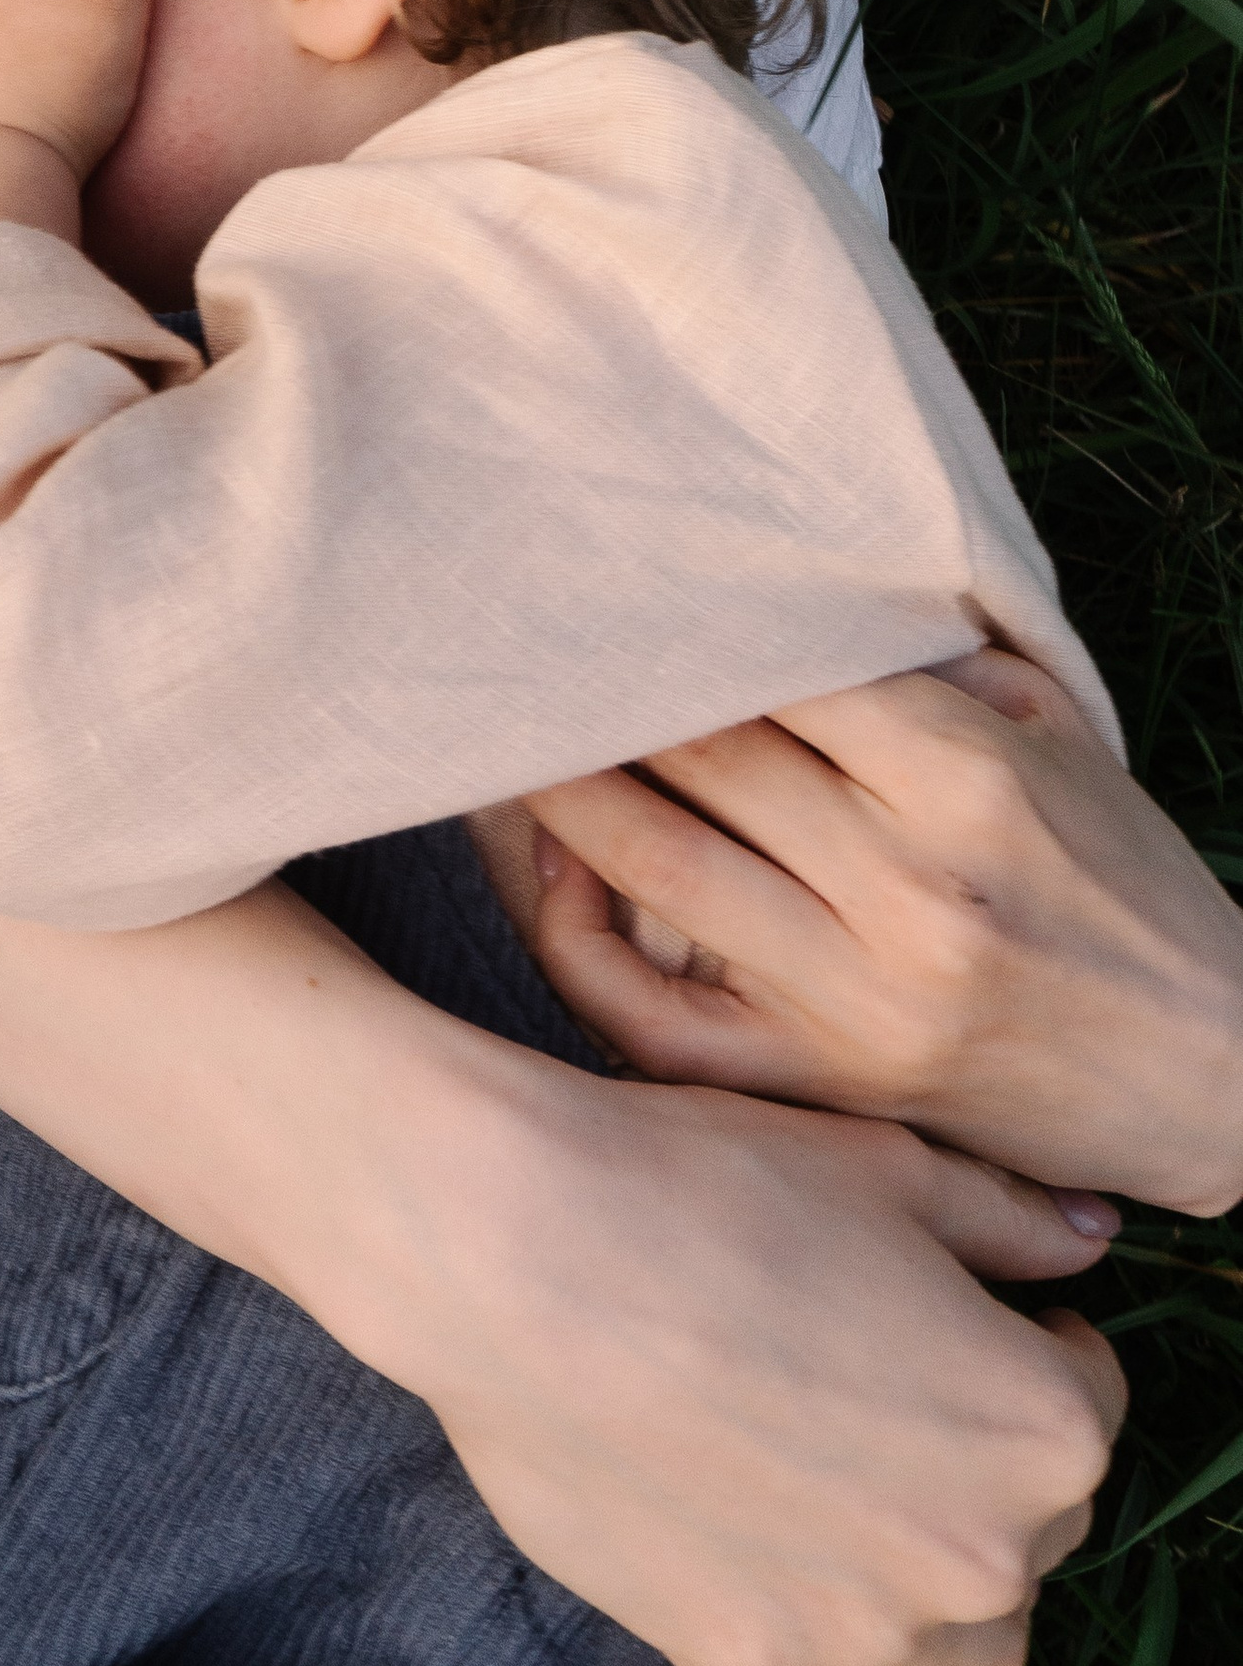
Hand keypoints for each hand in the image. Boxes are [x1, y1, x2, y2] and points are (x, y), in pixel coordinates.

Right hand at [340, 1041, 1124, 1665]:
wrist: (529, 1249)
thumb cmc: (711, 1185)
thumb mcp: (884, 1166)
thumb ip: (1007, 1222)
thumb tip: (1077, 1248)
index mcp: (1041, 1424)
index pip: (1084, 1395)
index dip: (1016, 1335)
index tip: (940, 1303)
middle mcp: (981, 1552)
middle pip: (1031, 1529)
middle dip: (979, 1460)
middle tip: (873, 1382)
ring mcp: (867, 1630)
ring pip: (965, 1647)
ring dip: (935, 1584)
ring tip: (849, 1499)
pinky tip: (817, 1663)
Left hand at [524, 653, 1242, 1212]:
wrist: (1219, 1072)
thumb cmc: (1127, 885)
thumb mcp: (1058, 742)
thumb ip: (933, 668)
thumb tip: (787, 599)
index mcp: (967, 777)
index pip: (775, 672)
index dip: (675, 624)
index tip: (601, 582)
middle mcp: (908, 882)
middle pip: (702, 753)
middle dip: (599, 691)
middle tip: (512, 635)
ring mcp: (860, 994)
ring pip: (660, 865)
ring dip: (559, 790)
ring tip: (494, 729)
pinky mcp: (829, 1083)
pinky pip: (661, 1020)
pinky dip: (581, 944)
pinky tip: (548, 874)